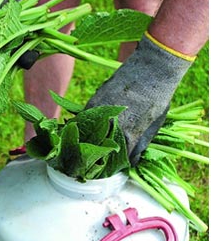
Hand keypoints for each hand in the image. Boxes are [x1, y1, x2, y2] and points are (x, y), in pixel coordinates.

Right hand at [85, 32, 194, 163]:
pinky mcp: (93, 101)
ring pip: (85, 134)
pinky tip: (84, 131)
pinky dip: (82, 127)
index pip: (115, 160)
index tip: (106, 172)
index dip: (110, 168)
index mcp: (128, 134)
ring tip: (82, 150)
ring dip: (83, 143)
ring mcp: (99, 112)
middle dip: (93, 159)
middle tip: (89, 165)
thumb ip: (140, 144)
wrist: (152, 68)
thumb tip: (132, 161)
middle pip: (95, 150)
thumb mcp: (154, 125)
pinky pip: (83, 119)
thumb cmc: (158, 97)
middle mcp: (110, 124)